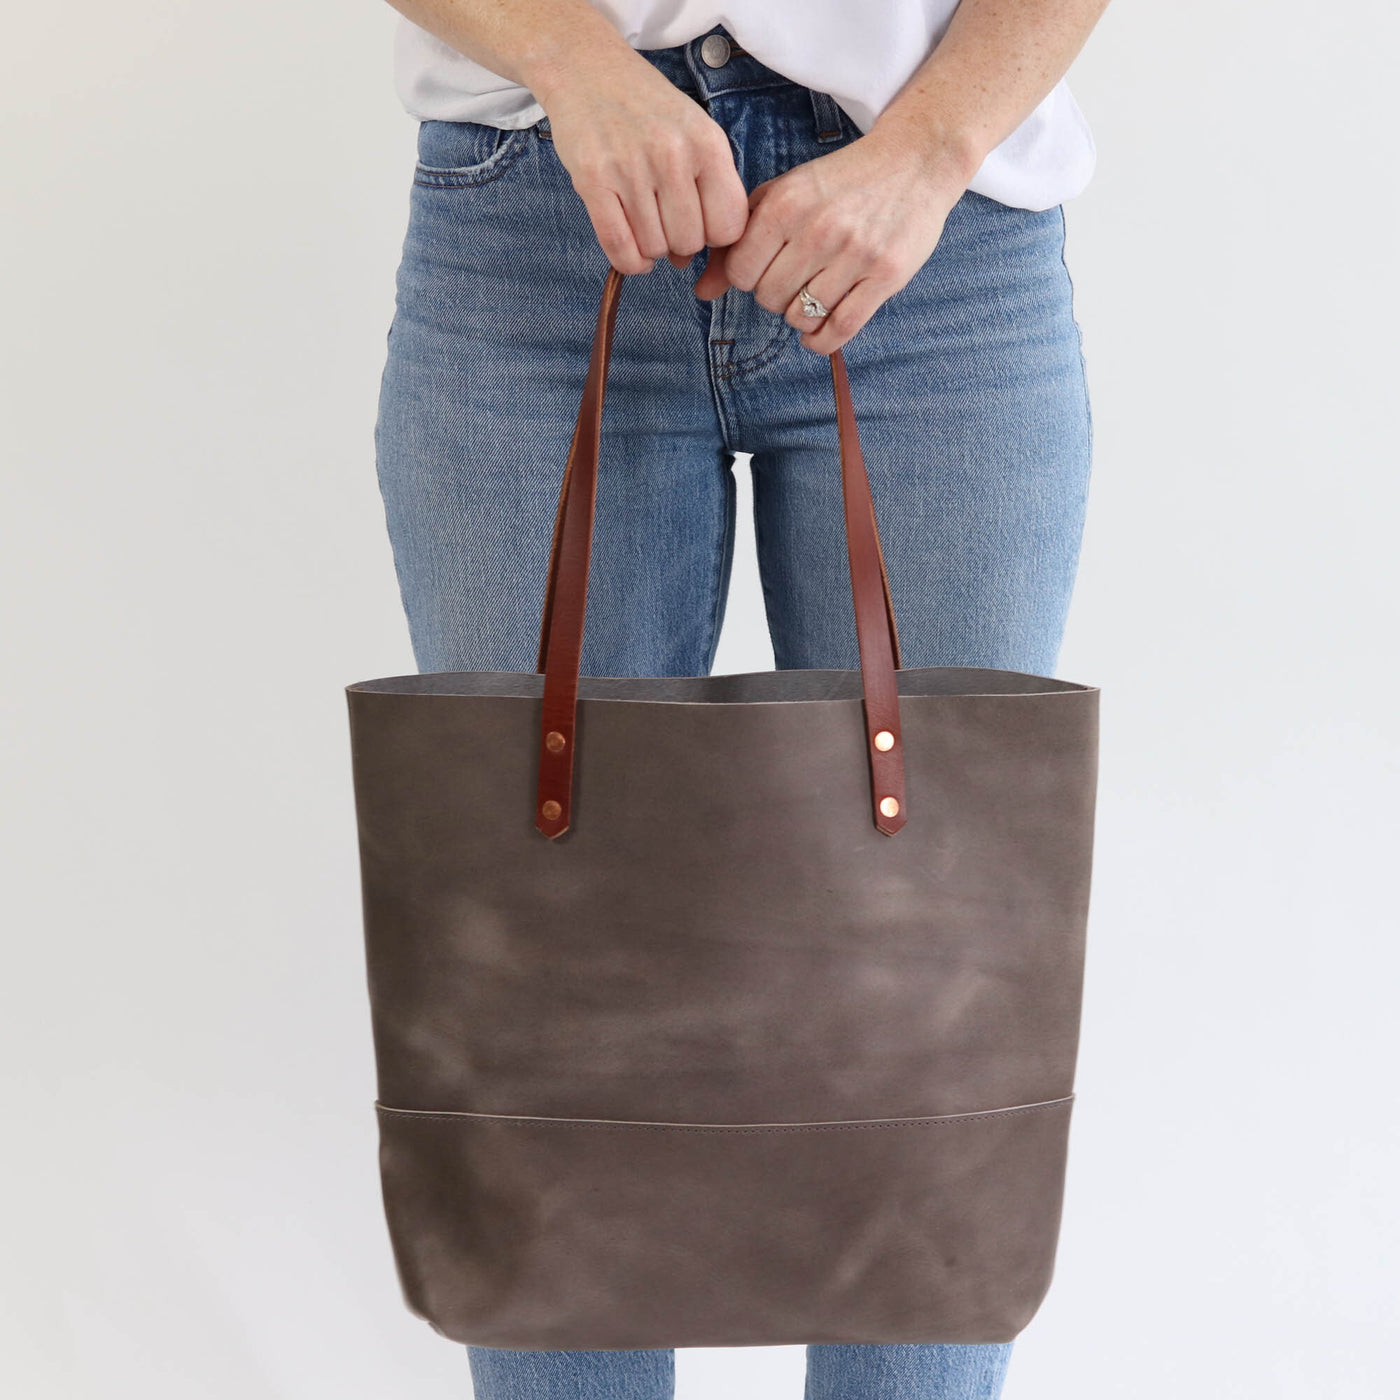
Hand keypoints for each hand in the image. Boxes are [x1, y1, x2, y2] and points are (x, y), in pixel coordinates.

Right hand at [534, 53, 749, 274]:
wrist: (587, 69)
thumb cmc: (646, 108)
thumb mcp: (694, 132)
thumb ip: (706, 191)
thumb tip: (688, 262)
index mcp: (707, 143)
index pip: (728, 226)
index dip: (715, 237)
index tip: (699, 225)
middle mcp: (672, 155)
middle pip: (689, 243)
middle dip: (679, 243)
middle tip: (665, 221)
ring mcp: (631, 168)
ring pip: (654, 248)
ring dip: (650, 248)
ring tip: (644, 220)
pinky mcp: (593, 180)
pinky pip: (619, 247)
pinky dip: (628, 261)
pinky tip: (631, 252)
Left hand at [693, 127, 974, 353]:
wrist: (914, 161)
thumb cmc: (839, 182)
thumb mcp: (783, 195)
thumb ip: (739, 239)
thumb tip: (701, 293)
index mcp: (786, 205)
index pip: (740, 273)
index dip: (747, 277)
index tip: (766, 266)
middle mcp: (818, 229)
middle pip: (769, 298)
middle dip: (774, 296)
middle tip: (793, 279)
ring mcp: (855, 254)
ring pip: (801, 318)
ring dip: (800, 317)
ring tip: (811, 295)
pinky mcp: (885, 276)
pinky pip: (839, 330)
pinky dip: (821, 341)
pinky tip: (817, 333)